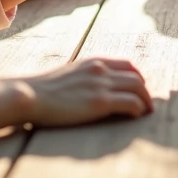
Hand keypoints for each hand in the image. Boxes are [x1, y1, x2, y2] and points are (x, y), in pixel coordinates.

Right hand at [25, 57, 152, 125]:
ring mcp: (101, 85)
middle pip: (136, 76)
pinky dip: (138, 109)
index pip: (127, 64)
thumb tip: (94, 87)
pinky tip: (136, 116)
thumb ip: (86, 76)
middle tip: (147, 103)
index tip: (139, 88)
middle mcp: (101, 69)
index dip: (137, 77)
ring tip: (146, 111)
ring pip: (138, 88)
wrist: (30, 95)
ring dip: (146, 101)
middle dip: (145, 90)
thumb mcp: (70, 74)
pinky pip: (131, 103)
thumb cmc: (44, 90)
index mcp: (94, 61)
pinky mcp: (99, 102)